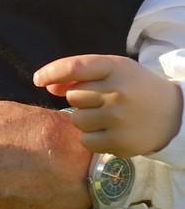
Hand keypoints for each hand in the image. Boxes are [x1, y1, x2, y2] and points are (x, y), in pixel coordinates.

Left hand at [34, 53, 182, 156]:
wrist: (173, 114)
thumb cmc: (134, 88)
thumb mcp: (114, 72)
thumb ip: (80, 75)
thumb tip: (46, 85)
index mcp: (115, 67)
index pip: (74, 67)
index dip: (51, 72)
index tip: (38, 80)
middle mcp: (117, 91)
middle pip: (72, 96)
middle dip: (80, 99)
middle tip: (101, 101)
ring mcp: (119, 117)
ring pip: (77, 119)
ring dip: (85, 119)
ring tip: (107, 116)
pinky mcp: (120, 141)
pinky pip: (85, 140)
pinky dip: (92, 138)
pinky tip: (109, 131)